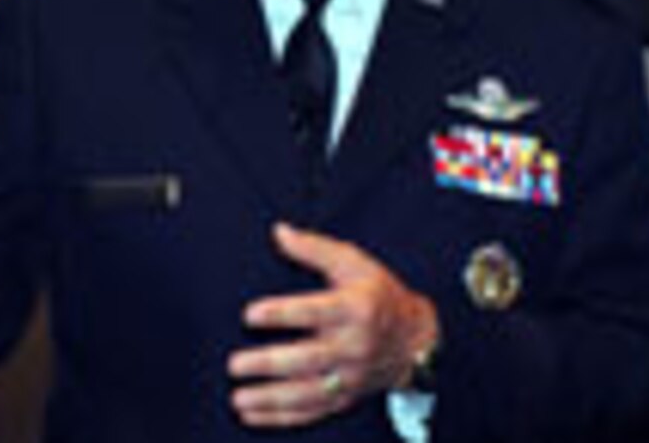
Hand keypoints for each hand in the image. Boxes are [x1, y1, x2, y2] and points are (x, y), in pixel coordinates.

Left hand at [227, 222, 439, 428]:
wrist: (414, 338)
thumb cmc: (377, 293)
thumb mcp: (353, 262)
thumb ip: (314, 248)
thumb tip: (278, 231)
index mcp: (356, 309)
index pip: (314, 312)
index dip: (281, 313)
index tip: (249, 314)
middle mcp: (354, 346)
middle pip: (307, 359)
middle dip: (269, 364)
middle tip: (234, 364)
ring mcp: (350, 377)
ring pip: (307, 394)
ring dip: (269, 399)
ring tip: (237, 398)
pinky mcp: (346, 397)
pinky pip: (311, 413)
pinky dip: (280, 418)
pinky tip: (252, 415)